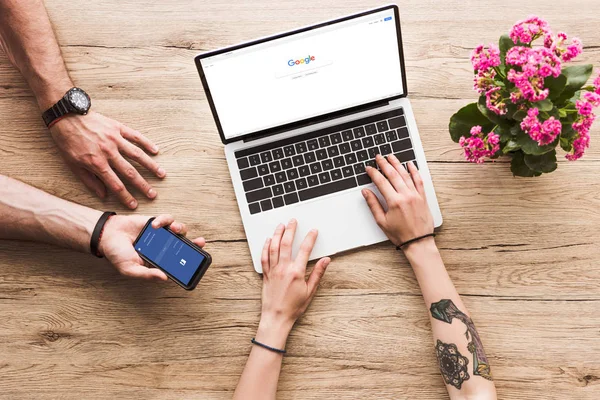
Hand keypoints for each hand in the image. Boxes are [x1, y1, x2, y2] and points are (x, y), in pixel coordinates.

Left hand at [50, 111, 165, 208]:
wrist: (66, 116)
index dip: (126, 197)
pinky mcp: (117, 128)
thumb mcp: (73, 164)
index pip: (115, 184)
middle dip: (143, 186)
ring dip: (151, 166)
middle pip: (130, 172)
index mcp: (97, 163)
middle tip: (153, 195)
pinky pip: (135, 136)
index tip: (134, 205)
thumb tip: (103, 195)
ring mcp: (115, 139)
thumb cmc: (68, 141)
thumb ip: (89, 180)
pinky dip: (147, 143)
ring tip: (161, 174)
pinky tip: (156, 151)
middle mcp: (109, 152)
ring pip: (137, 155)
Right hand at [99, 214, 205, 280]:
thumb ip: (147, 274)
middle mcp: (163, 247)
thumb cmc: (118, 254)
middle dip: (195, 244)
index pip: (179, 261)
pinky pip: (167, 219)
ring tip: (173, 229)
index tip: (198, 260)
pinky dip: (164, 220)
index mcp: (159, 260)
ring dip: (180, 228)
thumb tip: (164, 278)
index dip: (190, 260)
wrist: (107, 235)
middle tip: (200, 242)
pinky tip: (155, 225)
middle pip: (184, 245)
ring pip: (179, 230)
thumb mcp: (130, 269)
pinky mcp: (156, 222)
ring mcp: (161, 234)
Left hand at [257, 219, 329, 344]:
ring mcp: (273, 271)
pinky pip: (264, 257)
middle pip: (285, 244)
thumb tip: (326, 260)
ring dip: (277, 234)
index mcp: (296, 272)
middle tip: (293, 221)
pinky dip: (265, 247)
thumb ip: (318, 273)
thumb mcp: (310, 291)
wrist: (277, 317)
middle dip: (290, 230)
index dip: (310, 238)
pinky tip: (267, 240)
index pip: (304, 250)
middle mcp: (283, 269)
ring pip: (273, 247)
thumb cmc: (294, 307)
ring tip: (281, 225)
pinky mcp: (265, 274)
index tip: (313, 231)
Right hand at [362, 155, 433, 248]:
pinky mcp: (422, 197)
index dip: (373, 173)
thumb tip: (366, 192)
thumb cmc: (400, 234)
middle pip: (393, 174)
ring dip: (397, 164)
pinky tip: (410, 164)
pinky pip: (419, 180)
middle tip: (378, 157)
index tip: (369, 168)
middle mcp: (405, 195)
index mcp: (394, 201)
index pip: (381, 181)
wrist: (418, 242)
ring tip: (391, 157)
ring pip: (405, 174)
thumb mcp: (381, 221)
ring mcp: (415, 195)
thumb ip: (373, 204)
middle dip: (384, 164)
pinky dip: (414, 171)